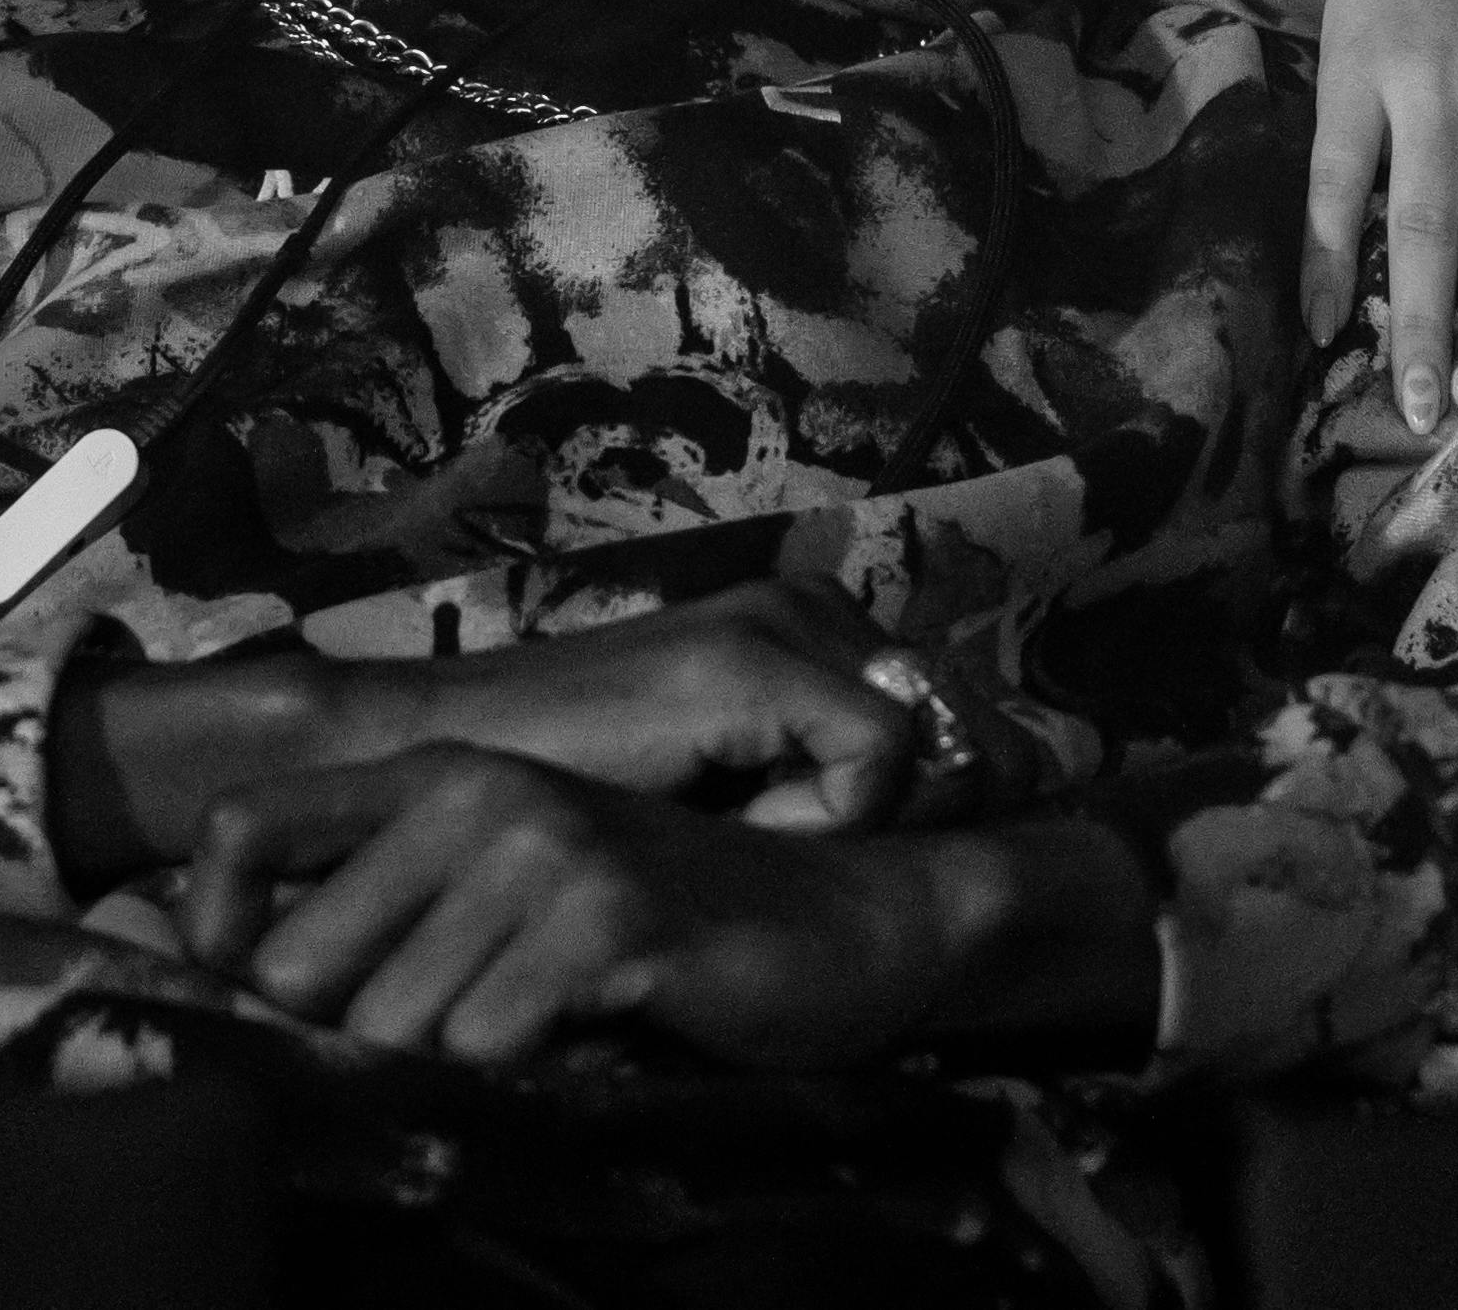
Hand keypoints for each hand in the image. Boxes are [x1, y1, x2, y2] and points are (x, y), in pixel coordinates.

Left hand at [179, 747, 969, 1069]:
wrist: (838, 929)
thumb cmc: (656, 935)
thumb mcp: (505, 906)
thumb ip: (392, 923)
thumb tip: (254, 997)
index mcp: (434, 774)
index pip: (237, 827)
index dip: (211, 930)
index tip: (259, 1008)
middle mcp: (474, 791)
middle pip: (302, 968)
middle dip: (362, 1038)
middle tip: (464, 1038)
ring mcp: (542, 846)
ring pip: (394, 1020)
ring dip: (458, 1064)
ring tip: (541, 1036)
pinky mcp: (606, 914)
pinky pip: (490, 1041)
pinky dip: (527, 1074)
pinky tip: (589, 1043)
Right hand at [383, 583, 938, 832]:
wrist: (456, 771)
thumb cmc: (601, 805)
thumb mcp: (750, 794)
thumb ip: (850, 786)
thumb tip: (1001, 799)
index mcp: (815, 622)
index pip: (969, 717)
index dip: (952, 806)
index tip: (862, 855)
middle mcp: (812, 601)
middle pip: (976, 730)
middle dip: (933, 816)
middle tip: (821, 857)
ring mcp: (780, 618)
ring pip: (935, 745)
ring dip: (867, 821)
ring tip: (761, 835)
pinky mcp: (748, 657)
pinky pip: (878, 756)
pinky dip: (828, 816)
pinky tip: (742, 826)